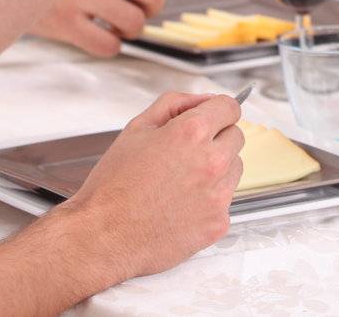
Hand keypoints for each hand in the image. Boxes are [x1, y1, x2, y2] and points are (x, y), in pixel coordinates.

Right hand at [65, 92, 243, 280]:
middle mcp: (211, 162)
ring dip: (216, 170)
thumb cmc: (113, 187)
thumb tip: (202, 100)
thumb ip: (174, 105)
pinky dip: (209, 201)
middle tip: (186, 154)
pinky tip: (181, 205)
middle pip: (236, 136)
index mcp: (191, 133)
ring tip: (180, 182)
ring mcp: (218, 195)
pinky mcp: (218, 223)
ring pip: (234, 169)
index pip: (230, 107)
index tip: (211, 119)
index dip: (217, 111)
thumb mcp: (136, 129)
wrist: (103, 237)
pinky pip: (226, 201)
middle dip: (216, 139)